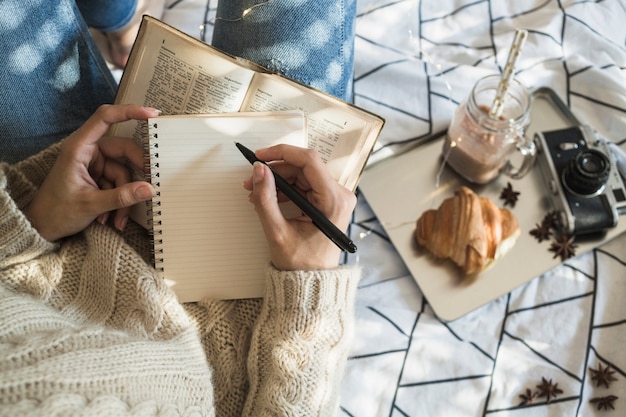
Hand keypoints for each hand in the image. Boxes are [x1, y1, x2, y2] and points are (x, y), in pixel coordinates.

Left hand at [24, 104, 159, 240]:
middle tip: (147, 188)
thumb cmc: (56, 211)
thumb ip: (122, 196)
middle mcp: (87, 151)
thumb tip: (149, 189)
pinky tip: (110, 217)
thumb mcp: (91, 205)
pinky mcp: (98, 175)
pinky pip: (119, 183)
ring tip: (117, 219)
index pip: (105, 118)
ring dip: (123, 197)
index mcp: (79, 147)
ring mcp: (94, 163)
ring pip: (123, 172)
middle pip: (123, 150)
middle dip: (134, 174)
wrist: (42, 226)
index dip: (129, 111)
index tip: (151, 114)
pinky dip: (118, 200)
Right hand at [243, 145, 356, 269]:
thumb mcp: (277, 232)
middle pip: (303, 167)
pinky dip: (285, 189)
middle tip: (251, 179)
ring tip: (255, 192)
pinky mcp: (328, 201)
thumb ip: (266, 199)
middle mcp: (340, 195)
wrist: (312, 281)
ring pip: (302, 175)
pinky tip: (268, 197)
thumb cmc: (301, 263)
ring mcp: (335, 198)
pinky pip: (304, 185)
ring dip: (277, 180)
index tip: (261, 156)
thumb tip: (259, 171)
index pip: (309, 161)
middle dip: (275, 170)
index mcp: (334, 201)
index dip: (282, 153)